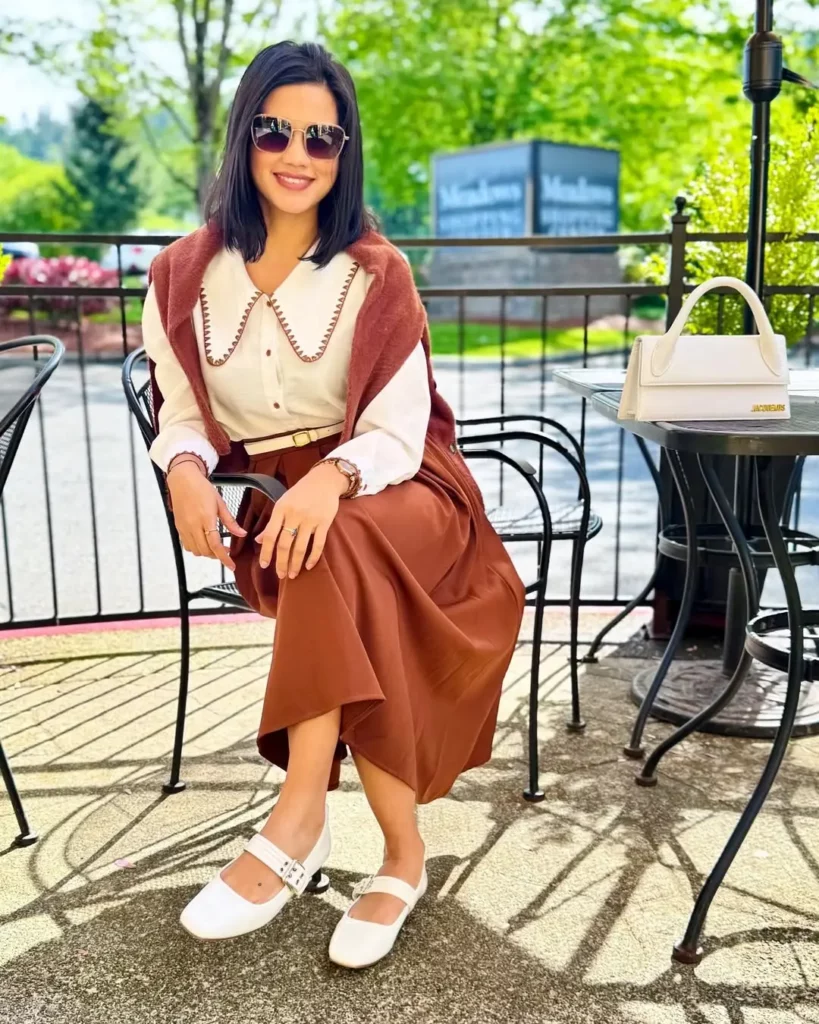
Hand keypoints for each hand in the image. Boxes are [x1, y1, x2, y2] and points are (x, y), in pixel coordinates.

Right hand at [166, 461, 245, 570]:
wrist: (183, 480)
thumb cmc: (202, 489)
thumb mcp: (220, 503)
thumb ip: (230, 521)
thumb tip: (242, 534)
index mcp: (206, 519)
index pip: (215, 545)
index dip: (224, 558)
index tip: (232, 565)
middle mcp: (193, 526)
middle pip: (206, 551)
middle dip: (217, 556)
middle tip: (227, 552)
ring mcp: (184, 528)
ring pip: (196, 551)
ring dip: (207, 553)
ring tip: (216, 548)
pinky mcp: (179, 528)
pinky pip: (187, 546)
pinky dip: (196, 549)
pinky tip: (204, 543)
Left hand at [255, 462, 348, 578]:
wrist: (324, 480)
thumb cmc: (301, 493)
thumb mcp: (282, 503)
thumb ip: (272, 523)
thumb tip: (259, 540)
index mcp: (281, 509)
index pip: (270, 535)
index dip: (266, 552)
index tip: (264, 565)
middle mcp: (294, 514)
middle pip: (284, 544)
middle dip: (281, 563)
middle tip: (280, 575)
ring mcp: (310, 519)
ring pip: (300, 547)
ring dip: (295, 564)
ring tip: (293, 574)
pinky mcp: (324, 522)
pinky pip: (318, 544)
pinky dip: (313, 557)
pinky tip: (308, 566)